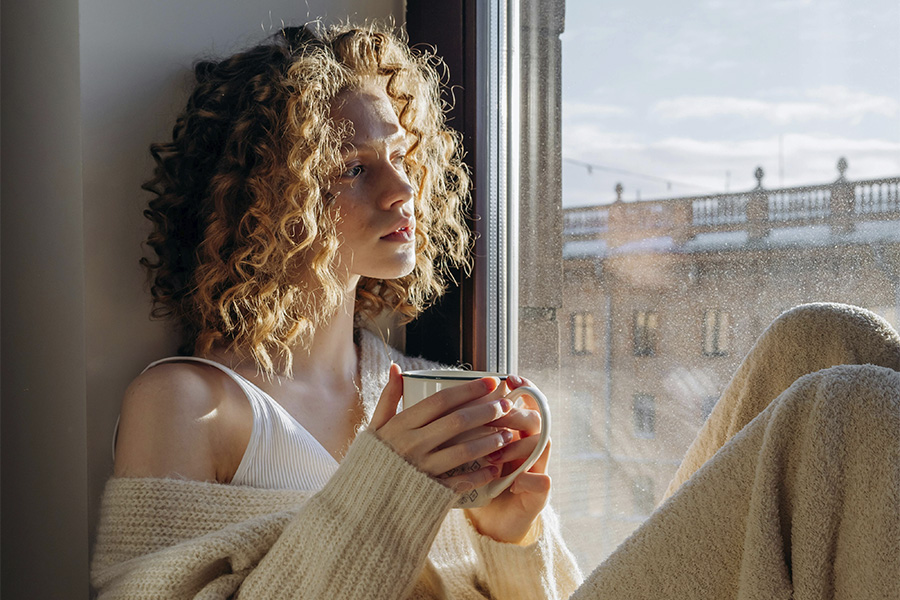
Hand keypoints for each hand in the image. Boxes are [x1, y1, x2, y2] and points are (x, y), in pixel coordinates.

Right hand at [370, 364, 515, 493]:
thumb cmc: (371, 459)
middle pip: (457, 422)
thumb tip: (396, 368)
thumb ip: (389, 398)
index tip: (491, 382)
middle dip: (487, 412)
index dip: (469, 390)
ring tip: (508, 434)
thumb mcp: (375, 427)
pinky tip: (496, 468)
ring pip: (464, 451)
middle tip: (508, 405)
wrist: (361, 502)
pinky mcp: (429, 491)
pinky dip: (481, 475)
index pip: (441, 401)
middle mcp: (413, 444)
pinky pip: (461, 481)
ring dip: (490, 441)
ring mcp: (422, 468)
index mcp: (401, 425)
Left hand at [464, 375, 550, 544]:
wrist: (491, 522)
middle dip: (514, 416)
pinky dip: (528, 480)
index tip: (508, 380)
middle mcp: (529, 446)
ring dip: (518, 448)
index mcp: (514, 431)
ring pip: (541, 445)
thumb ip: (462, 425)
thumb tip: (446, 396)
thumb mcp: (465, 450)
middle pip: (534, 418)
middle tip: (495, 418)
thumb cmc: (475, 481)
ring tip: (496, 455)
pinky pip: (542, 482)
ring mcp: (537, 468)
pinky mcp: (539, 493)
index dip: (522, 388)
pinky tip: (513, 484)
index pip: (525, 402)